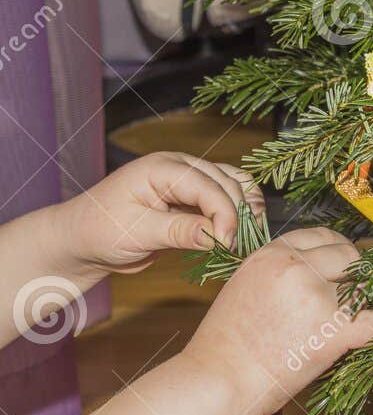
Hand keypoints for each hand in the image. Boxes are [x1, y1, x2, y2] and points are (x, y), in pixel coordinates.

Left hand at [50, 153, 263, 282]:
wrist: (82, 240)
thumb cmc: (99, 231)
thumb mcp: (137, 233)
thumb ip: (180, 231)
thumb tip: (219, 236)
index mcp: (162, 168)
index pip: (208, 185)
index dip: (225, 213)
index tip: (228, 243)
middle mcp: (180, 167)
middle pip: (227, 181)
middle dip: (238, 212)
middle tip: (237, 246)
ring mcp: (188, 181)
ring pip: (234, 184)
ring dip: (245, 208)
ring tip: (247, 236)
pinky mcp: (193, 198)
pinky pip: (226, 198)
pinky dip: (237, 213)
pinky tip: (239, 232)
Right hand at [181, 228, 372, 414]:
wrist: (218, 381)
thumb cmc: (227, 342)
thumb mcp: (246, 285)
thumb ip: (280, 270)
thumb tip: (319, 267)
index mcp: (272, 254)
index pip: (323, 236)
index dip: (336, 251)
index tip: (339, 268)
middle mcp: (296, 269)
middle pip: (350, 256)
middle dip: (353, 276)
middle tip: (345, 298)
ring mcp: (317, 298)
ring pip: (364, 288)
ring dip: (358, 305)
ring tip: (336, 325)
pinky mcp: (334, 331)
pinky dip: (371, 331)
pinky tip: (354, 338)